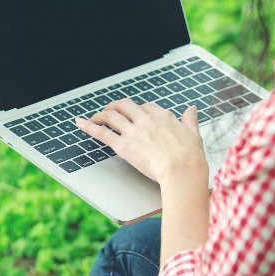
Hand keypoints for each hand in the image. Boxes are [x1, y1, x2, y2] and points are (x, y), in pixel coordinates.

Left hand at [75, 99, 206, 183]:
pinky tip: (80, 123)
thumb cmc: (190, 156)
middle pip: (125, 106)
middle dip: (116, 106)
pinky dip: (89, 126)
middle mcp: (146, 120)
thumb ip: (190, 120)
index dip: (139, 110)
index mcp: (163, 117)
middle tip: (110, 110)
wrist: (182, 169)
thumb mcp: (194, 133)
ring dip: (100, 114)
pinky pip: (102, 133)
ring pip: (112, 116)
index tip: (135, 114)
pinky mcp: (124, 146)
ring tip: (94, 116)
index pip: (146, 107)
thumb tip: (191, 110)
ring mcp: (133, 131)